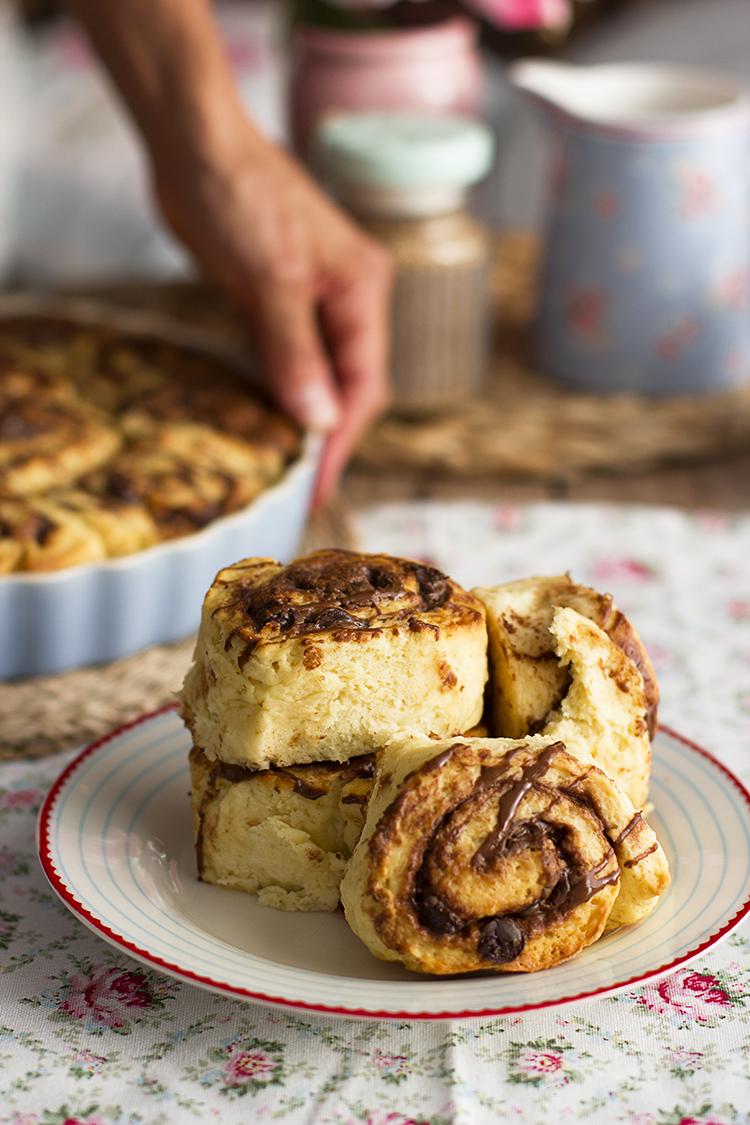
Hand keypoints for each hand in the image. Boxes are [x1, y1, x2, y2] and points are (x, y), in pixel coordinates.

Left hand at [153, 126, 392, 504]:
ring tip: (282, 467)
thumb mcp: (270, 282)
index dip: (342, 439)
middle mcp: (347, 299)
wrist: (194, 144)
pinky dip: (277, 389)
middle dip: (327, 434)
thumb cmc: (239, 199)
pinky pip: (286, 356)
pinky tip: (261, 418)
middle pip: (348, 384)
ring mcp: (312, 299)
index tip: (317, 486)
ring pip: (317, 373)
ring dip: (302, 416)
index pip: (364, 384)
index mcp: (362, 292)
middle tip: (298, 488)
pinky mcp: (276, 298)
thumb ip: (296, 354)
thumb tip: (319, 421)